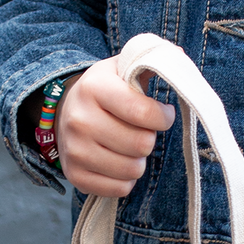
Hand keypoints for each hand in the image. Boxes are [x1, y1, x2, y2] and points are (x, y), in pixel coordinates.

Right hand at [55, 59, 174, 196]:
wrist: (65, 112)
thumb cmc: (106, 90)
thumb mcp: (123, 67)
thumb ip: (151, 58)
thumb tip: (178, 55)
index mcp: (94, 88)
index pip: (143, 113)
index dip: (164, 117)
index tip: (163, 114)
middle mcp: (80, 120)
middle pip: (142, 144)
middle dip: (149, 138)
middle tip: (141, 130)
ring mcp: (75, 150)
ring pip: (133, 169)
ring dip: (139, 160)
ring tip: (129, 146)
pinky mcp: (74, 175)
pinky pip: (119, 188)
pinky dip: (125, 179)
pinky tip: (118, 162)